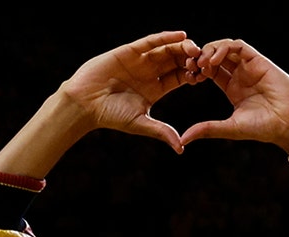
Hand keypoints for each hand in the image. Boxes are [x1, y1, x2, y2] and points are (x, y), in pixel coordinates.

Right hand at [58, 30, 202, 150]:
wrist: (84, 104)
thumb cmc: (110, 116)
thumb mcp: (140, 123)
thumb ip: (162, 131)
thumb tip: (181, 149)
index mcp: (156, 88)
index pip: (180, 77)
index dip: (192, 74)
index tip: (204, 76)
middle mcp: (150, 72)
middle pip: (176, 60)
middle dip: (191, 58)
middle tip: (204, 59)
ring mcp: (140, 60)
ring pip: (166, 49)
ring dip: (182, 47)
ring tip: (195, 47)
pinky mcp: (129, 51)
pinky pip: (150, 41)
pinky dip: (165, 37)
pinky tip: (181, 36)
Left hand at [181, 38, 288, 151]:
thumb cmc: (263, 128)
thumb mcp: (229, 128)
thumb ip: (207, 129)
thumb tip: (183, 139)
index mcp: (231, 87)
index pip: (209, 71)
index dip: (197, 70)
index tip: (188, 76)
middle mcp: (240, 74)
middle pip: (215, 56)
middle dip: (200, 57)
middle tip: (191, 66)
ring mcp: (250, 66)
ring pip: (226, 47)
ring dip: (210, 50)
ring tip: (202, 64)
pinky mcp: (259, 61)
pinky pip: (239, 46)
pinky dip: (225, 48)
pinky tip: (215, 60)